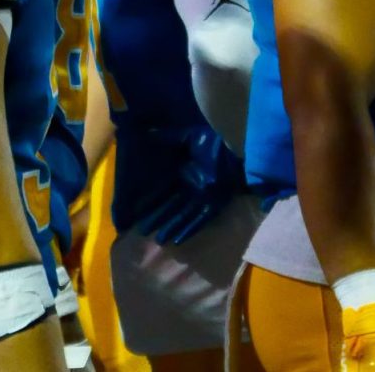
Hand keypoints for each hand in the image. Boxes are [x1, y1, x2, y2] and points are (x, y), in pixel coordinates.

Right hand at [131, 125, 239, 245]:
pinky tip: (177, 241)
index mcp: (183, 174)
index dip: (151, 200)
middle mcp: (190, 189)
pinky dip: (188, 231)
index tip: (138, 210)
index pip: (163, 191)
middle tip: (142, 230)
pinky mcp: (213, 207)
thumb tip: (149, 134)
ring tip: (157, 239)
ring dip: (170, 227)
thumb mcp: (190, 137)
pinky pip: (199, 221)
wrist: (236, 154)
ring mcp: (201, 200)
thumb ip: (170, 138)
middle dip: (157, 218)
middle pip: (170, 207)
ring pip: (182, 217)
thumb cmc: (213, 146)